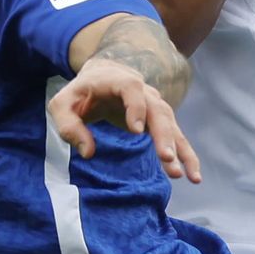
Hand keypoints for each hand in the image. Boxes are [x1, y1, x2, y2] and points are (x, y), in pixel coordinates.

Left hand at [48, 60, 200, 182]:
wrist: (102, 77)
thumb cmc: (79, 94)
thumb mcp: (61, 105)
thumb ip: (68, 126)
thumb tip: (88, 152)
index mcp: (116, 80)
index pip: (131, 89)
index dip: (135, 107)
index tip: (136, 130)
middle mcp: (142, 91)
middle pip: (158, 109)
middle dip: (164, 134)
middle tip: (167, 158)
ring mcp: (154, 105)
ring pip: (171, 124)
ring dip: (180, 149)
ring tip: (187, 175)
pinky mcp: (159, 120)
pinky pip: (175, 136)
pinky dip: (185, 155)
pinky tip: (193, 175)